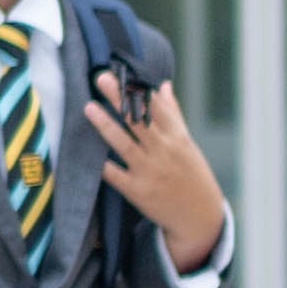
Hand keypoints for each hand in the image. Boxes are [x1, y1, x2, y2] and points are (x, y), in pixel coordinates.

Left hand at [90, 71, 227, 279]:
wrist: (199, 216)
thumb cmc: (191, 174)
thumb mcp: (186, 143)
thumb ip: (172, 114)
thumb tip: (163, 85)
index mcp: (176, 137)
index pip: (156, 107)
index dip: (138, 88)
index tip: (122, 71)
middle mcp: (164, 151)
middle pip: (139, 120)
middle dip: (119, 98)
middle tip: (101, 78)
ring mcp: (150, 171)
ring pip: (124, 144)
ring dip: (105, 124)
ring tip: (88, 107)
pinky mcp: (138, 191)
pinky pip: (115, 175)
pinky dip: (103, 164)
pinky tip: (87, 153)